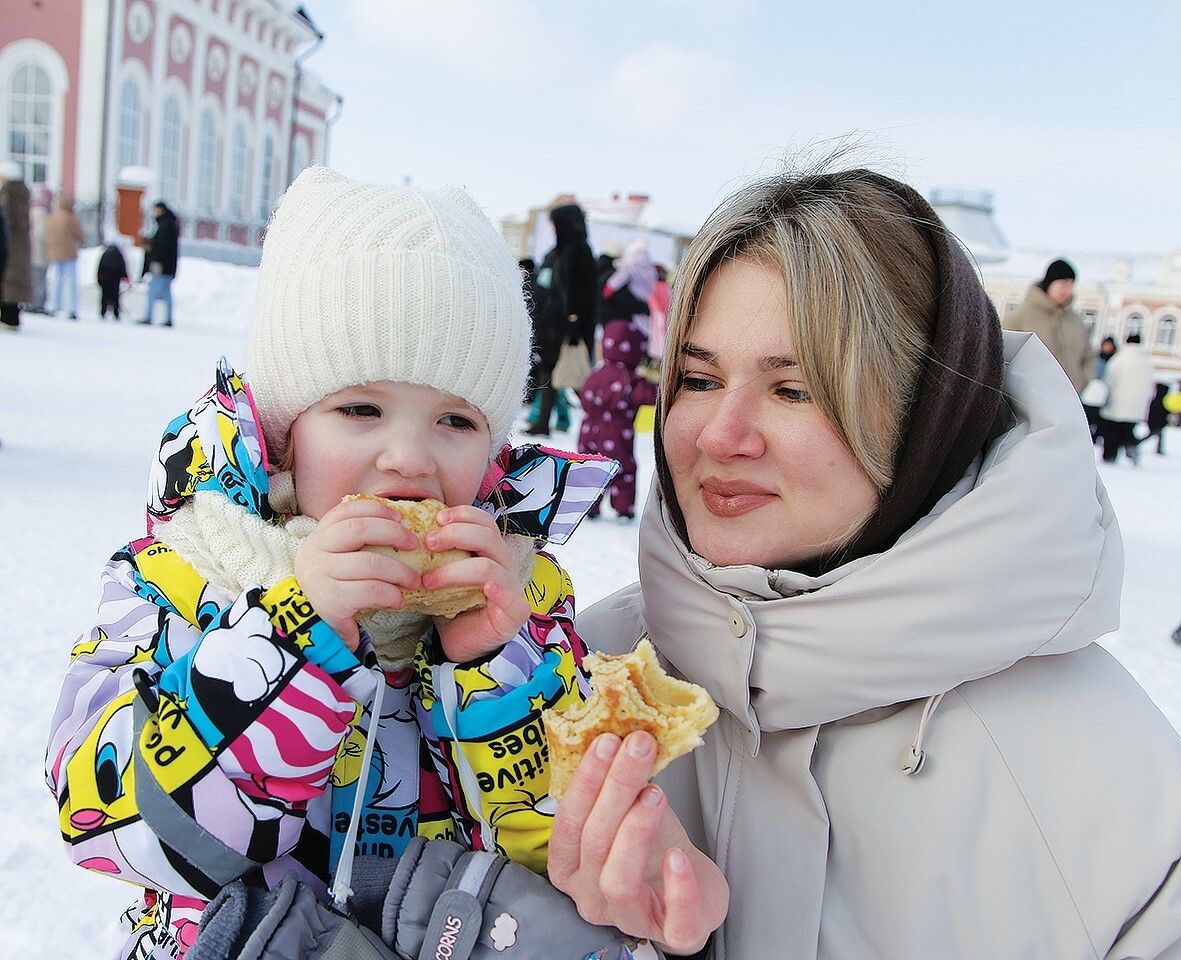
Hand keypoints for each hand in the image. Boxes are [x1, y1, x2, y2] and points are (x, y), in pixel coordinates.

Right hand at [294, 497, 422, 650]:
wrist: (310, 626)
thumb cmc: (335, 586)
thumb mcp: (338, 558)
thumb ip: (357, 541)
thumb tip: (401, 522)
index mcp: (318, 536)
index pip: (346, 511)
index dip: (375, 509)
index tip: (399, 516)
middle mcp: (314, 552)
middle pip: (359, 530)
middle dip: (393, 533)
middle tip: (414, 544)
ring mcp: (320, 577)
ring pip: (370, 563)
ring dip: (400, 571)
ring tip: (414, 581)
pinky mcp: (329, 602)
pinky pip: (371, 591)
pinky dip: (391, 594)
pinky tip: (398, 600)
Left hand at [422, 505, 530, 662]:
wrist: (462, 645)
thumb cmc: (452, 606)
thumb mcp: (440, 574)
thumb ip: (433, 555)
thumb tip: (404, 531)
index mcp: (490, 551)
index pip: (484, 521)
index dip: (463, 514)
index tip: (436, 518)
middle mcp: (504, 565)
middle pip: (488, 536)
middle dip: (455, 535)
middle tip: (427, 543)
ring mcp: (512, 588)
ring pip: (490, 567)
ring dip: (455, 570)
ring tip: (429, 580)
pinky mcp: (515, 613)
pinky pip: (512, 598)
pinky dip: (500, 590)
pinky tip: (486, 589)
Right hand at [548, 732, 728, 954]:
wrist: (692, 889)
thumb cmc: (653, 850)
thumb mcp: (632, 811)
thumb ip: (625, 783)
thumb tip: (626, 732)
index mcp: (571, 866)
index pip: (567, 823)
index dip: (585, 781)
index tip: (606, 741)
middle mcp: (590, 896)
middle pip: (594, 842)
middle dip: (615, 788)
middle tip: (637, 748)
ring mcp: (628, 918)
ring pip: (618, 879)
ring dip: (635, 831)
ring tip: (655, 793)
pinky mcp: (671, 934)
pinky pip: (673, 917)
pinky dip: (677, 886)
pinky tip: (679, 855)